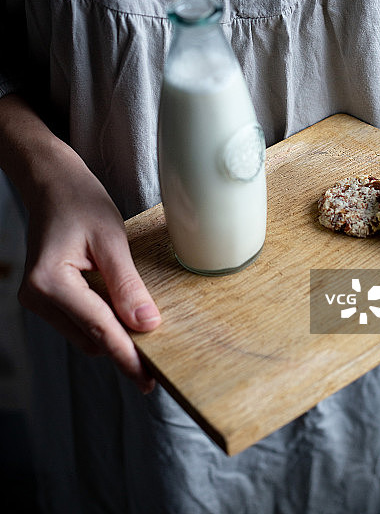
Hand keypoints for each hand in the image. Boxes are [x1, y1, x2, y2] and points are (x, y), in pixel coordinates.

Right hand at [0, 95, 160, 393]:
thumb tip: (147, 325)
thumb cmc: (80, 201)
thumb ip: (127, 284)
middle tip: (161, 352)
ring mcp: (38, 300)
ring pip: (86, 334)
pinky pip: (80, 321)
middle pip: (92, 337)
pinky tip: (122, 306)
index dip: (128, 355)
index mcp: (49, 282)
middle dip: (125, 344)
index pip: (99, 328)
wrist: (51, 183)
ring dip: (114, 331)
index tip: (150, 379)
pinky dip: (103, 319)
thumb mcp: (111, 239)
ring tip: (143, 319)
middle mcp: (37, 297)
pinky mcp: (45, 298)